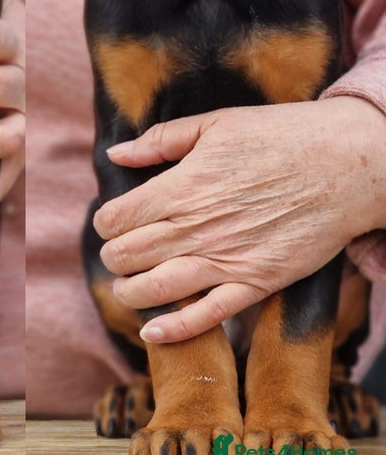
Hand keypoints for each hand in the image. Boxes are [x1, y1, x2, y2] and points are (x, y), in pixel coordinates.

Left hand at [93, 96, 385, 342]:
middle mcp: (196, 228)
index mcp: (180, 188)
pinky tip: (152, 330)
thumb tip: (116, 154)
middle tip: (119, 252)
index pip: (115, 219)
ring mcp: (226, 260)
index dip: (105, 222)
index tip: (112, 220)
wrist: (349, 164)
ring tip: (127, 286)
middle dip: (113, 257)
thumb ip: (160, 141)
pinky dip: (174, 328)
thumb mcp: (214, 124)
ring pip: (155, 289)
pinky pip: (208, 316)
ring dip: (130, 292)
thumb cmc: (280, 136)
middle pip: (127, 256)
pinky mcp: (257, 283)